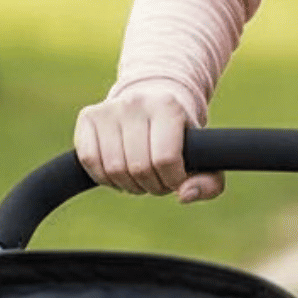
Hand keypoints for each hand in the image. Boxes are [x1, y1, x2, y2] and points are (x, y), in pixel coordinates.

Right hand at [72, 86, 224, 202]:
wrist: (153, 102)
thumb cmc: (179, 137)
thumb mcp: (203, 155)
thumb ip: (209, 183)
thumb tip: (185, 195)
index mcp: (168, 107)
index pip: (165, 159)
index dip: (171, 180)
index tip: (175, 179)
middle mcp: (137, 102)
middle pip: (138, 167)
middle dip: (151, 185)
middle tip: (157, 180)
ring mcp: (110, 107)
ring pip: (113, 168)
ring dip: (128, 185)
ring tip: (140, 176)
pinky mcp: (88, 116)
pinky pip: (89, 160)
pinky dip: (103, 177)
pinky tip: (118, 171)